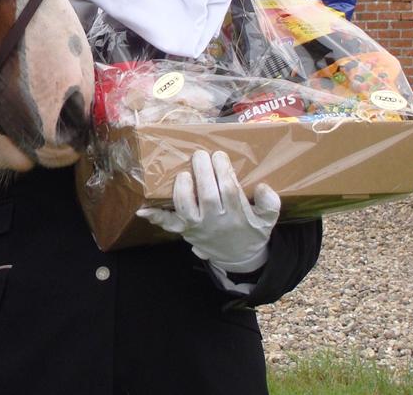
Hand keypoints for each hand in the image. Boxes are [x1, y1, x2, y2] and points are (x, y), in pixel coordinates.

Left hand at [136, 150, 279, 272]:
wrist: (239, 258)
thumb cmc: (251, 231)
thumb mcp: (267, 220)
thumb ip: (270, 204)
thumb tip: (263, 187)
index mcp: (237, 215)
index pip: (229, 190)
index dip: (223, 171)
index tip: (219, 155)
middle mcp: (215, 221)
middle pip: (207, 196)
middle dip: (203, 172)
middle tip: (201, 155)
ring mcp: (198, 227)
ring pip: (186, 208)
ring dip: (182, 189)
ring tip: (184, 174)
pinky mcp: (185, 231)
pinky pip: (169, 224)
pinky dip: (156, 217)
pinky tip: (142, 210)